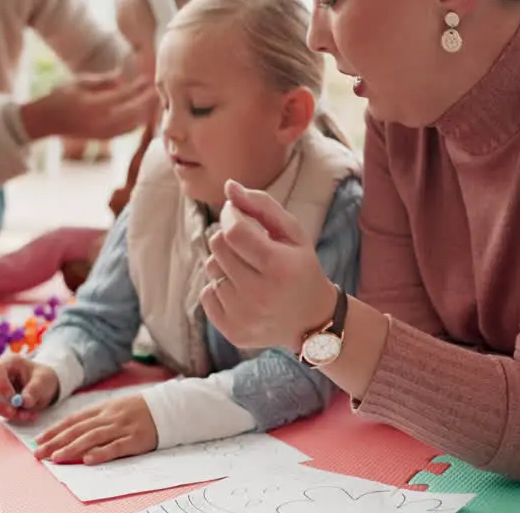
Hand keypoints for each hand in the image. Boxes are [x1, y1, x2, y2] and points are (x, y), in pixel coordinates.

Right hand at [0, 355, 59, 422]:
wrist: (44, 387)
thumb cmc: (43, 378)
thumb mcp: (44, 381)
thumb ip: (34, 390)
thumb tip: (24, 401)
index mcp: (10, 362)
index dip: (1, 384)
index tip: (12, 397)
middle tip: (13, 413)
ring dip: (7, 412)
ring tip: (28, 415)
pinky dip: (12, 416)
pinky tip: (27, 415)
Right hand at [19, 67, 157, 140]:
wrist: (46, 122)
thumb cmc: (61, 97)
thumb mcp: (79, 82)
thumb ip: (102, 80)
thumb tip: (122, 76)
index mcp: (94, 105)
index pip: (123, 96)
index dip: (137, 87)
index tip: (147, 78)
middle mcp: (100, 122)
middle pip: (133, 112)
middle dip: (147, 101)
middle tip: (157, 90)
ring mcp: (103, 132)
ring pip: (133, 124)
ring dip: (145, 112)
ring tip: (154, 101)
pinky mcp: (104, 138)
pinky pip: (127, 131)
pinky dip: (137, 122)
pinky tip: (144, 113)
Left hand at [33, 394, 157, 464]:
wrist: (168, 408)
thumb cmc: (138, 411)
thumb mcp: (115, 408)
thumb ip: (95, 418)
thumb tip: (70, 431)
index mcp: (103, 408)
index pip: (74, 420)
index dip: (55, 430)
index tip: (39, 440)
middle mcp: (110, 417)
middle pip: (79, 429)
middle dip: (56, 441)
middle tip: (39, 453)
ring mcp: (123, 427)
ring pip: (93, 437)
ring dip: (72, 448)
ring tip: (56, 458)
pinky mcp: (136, 439)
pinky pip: (116, 447)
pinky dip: (101, 453)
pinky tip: (88, 459)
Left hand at [202, 180, 337, 350]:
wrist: (312, 319)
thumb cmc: (300, 267)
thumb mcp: (292, 232)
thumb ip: (261, 205)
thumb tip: (229, 187)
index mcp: (279, 267)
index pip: (233, 231)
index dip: (230, 216)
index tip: (236, 214)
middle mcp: (260, 295)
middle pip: (218, 248)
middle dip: (228, 238)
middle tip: (247, 245)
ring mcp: (245, 317)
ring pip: (211, 270)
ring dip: (225, 264)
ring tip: (249, 272)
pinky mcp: (233, 332)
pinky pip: (207, 294)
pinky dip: (220, 287)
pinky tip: (242, 292)